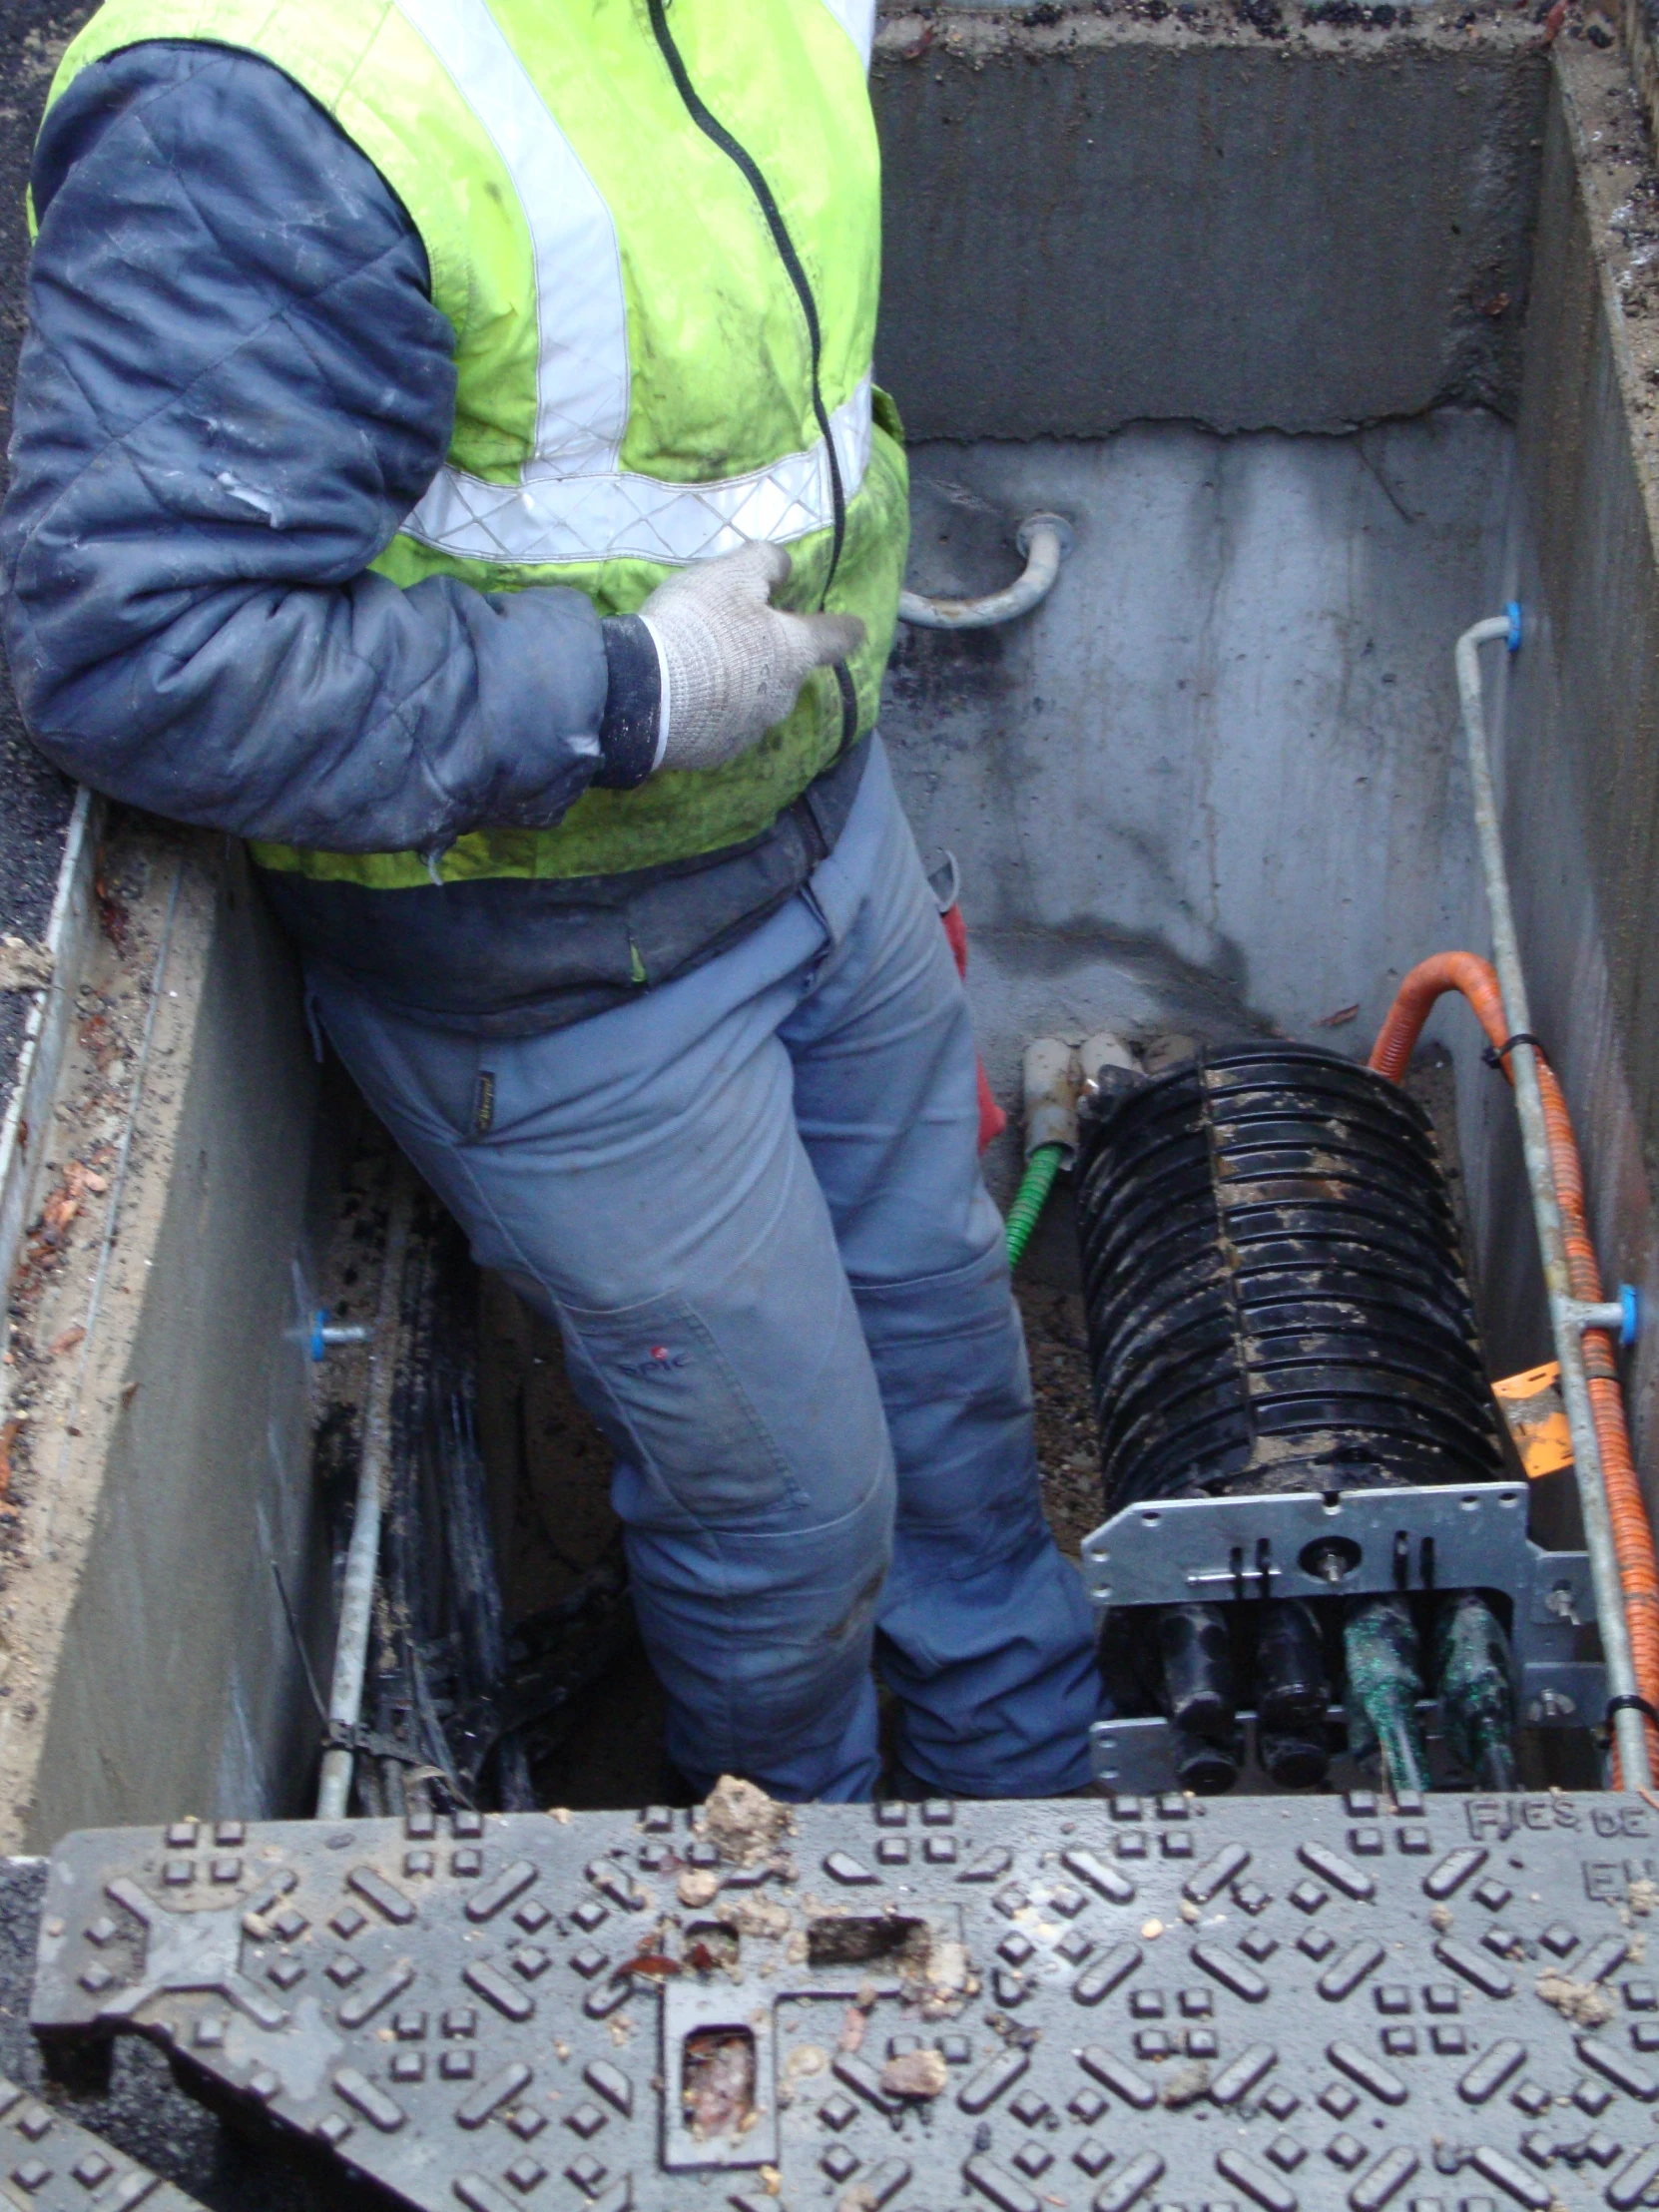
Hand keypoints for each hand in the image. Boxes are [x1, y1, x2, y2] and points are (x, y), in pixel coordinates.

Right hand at [639, 541, 864, 773]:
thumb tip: (786, 568)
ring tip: (705, 670)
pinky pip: (723, 726)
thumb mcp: (732, 573)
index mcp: (795, 652)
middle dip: (773, 655)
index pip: (836, 638)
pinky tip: (686, 699)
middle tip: (740, 636)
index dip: (845, 627)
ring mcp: (752, 730)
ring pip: (757, 701)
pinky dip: (713, 711)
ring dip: (742, 685)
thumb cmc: (698, 625)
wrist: (644, 693)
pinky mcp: (718, 752)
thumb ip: (766, 563)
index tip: (852, 626)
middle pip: (790, 671)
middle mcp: (784, 698)